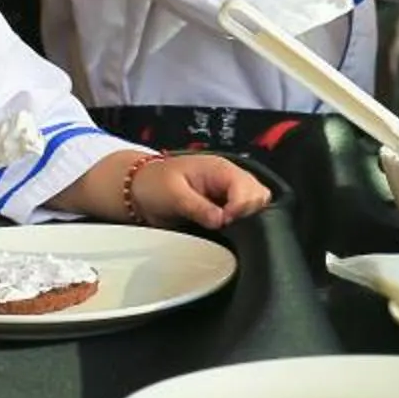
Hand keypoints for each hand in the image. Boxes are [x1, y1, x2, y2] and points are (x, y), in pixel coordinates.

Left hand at [128, 153, 271, 230]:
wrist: (139, 189)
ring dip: (246, 216)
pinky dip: (241, 221)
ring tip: (226, 226)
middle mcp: (229, 177)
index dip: (239, 206)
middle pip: (259, 194)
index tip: (223, 221)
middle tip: (225, 224)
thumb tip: (221, 220)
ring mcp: (229, 191)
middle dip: (247, 212)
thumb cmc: (154, 184)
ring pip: (256, 204)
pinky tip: (227, 228)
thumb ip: (198, 207)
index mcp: (219, 168)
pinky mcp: (225, 205)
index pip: (247, 186)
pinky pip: (244, 213)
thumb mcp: (173, 194)